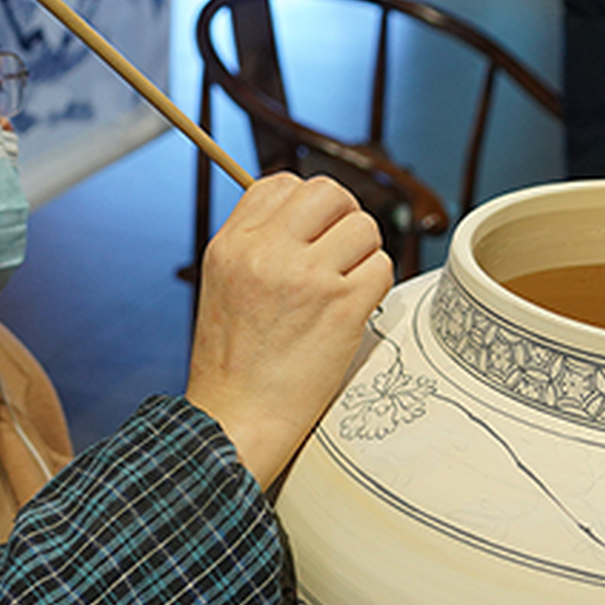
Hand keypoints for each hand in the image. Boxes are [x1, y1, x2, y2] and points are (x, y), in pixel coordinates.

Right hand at [187, 173, 392, 489]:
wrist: (237, 420)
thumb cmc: (232, 365)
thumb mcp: (223, 287)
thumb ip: (256, 247)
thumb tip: (305, 219)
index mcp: (232, 243)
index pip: (281, 184)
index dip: (306, 207)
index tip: (312, 235)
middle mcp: (267, 251)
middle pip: (329, 193)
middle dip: (344, 219)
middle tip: (341, 256)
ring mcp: (307, 276)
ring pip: (364, 228)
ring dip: (363, 257)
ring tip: (344, 291)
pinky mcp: (342, 306)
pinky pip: (381, 268)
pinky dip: (375, 289)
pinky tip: (352, 314)